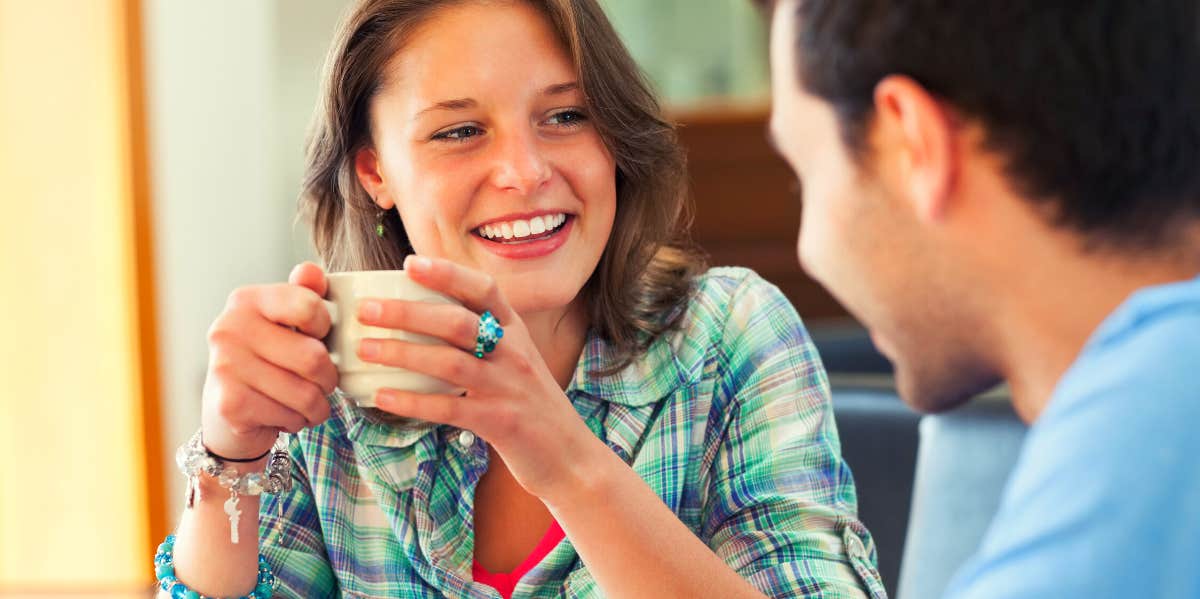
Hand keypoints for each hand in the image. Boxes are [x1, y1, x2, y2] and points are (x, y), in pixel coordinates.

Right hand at [200, 262, 338, 459]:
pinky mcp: (230, 405)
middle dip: (328, 378)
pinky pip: (290, 416)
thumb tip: (311, 271)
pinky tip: (285, 414)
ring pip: (305, 393)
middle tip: (323, 381)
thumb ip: (304, 294)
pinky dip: (298, 421)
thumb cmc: (269, 358)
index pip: (308, 306)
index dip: (325, 326)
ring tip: (307, 401)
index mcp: (246, 301)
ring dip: (317, 405)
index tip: (319, 335)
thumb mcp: (286, 321)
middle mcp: (229, 329)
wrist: (227, 411)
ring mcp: (225, 367)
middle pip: (313, 358)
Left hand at [358, 255, 601, 500]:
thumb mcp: (517, 363)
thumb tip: (426, 320)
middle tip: (367, 309)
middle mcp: (514, 354)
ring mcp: (508, 388)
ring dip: (403, 353)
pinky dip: (412, 402)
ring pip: (449, 362)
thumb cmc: (532, 406)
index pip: (484, 290)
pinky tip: (382, 396)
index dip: (447, 273)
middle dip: (408, 312)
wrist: (571, 457)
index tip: (410, 263)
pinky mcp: (499, 422)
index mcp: (517, 332)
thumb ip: (484, 341)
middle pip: (457, 322)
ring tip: (365, 349)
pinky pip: (448, 408)